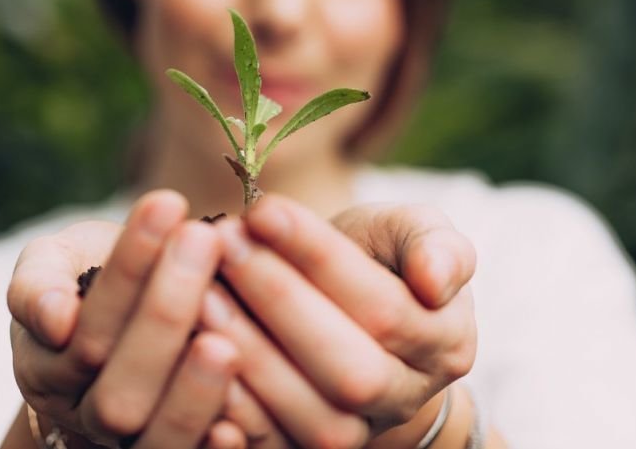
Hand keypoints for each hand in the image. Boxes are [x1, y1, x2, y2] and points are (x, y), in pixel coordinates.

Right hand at [6, 190, 246, 447]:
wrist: (127, 320)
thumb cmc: (93, 278)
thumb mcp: (55, 264)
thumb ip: (40, 282)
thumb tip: (55, 318)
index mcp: (45, 364)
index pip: (85, 324)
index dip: (128, 267)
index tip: (167, 202)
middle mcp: (83, 413)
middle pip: (116, 389)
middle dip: (163, 313)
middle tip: (205, 241)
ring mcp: (127, 445)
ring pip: (153, 438)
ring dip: (191, 391)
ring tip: (225, 338)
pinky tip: (238, 422)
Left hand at [201, 196, 476, 447]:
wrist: (343, 319)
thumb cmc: (372, 262)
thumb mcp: (406, 234)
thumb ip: (432, 242)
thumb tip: (434, 279)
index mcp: (443, 343)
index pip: (383, 305)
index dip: (318, 256)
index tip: (262, 210)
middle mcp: (404, 399)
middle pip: (349, 368)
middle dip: (279, 301)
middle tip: (224, 244)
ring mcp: (356, 435)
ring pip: (311, 416)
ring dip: (249, 353)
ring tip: (200, 291)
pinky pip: (271, 447)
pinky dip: (230, 409)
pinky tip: (192, 353)